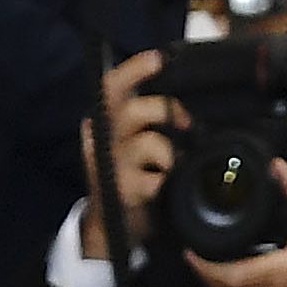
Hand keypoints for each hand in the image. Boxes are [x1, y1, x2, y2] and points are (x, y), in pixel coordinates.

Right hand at [78, 49, 174, 261]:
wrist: (111, 229)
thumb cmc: (130, 178)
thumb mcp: (132, 144)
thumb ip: (148, 120)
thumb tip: (180, 102)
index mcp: (105, 123)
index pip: (112, 88)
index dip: (135, 69)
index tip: (159, 58)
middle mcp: (102, 141)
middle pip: (133, 110)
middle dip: (166, 111)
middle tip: (184, 122)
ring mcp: (110, 167)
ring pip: (149, 142)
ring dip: (170, 152)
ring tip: (172, 164)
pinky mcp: (121, 190)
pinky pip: (157, 177)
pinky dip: (167, 181)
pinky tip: (163, 187)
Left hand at [190, 163, 286, 286]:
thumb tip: (281, 169)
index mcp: (269, 277)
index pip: (219, 271)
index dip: (201, 258)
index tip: (193, 242)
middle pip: (211, 280)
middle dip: (204, 261)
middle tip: (200, 243)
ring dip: (212, 274)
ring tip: (213, 254)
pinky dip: (224, 285)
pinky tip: (231, 271)